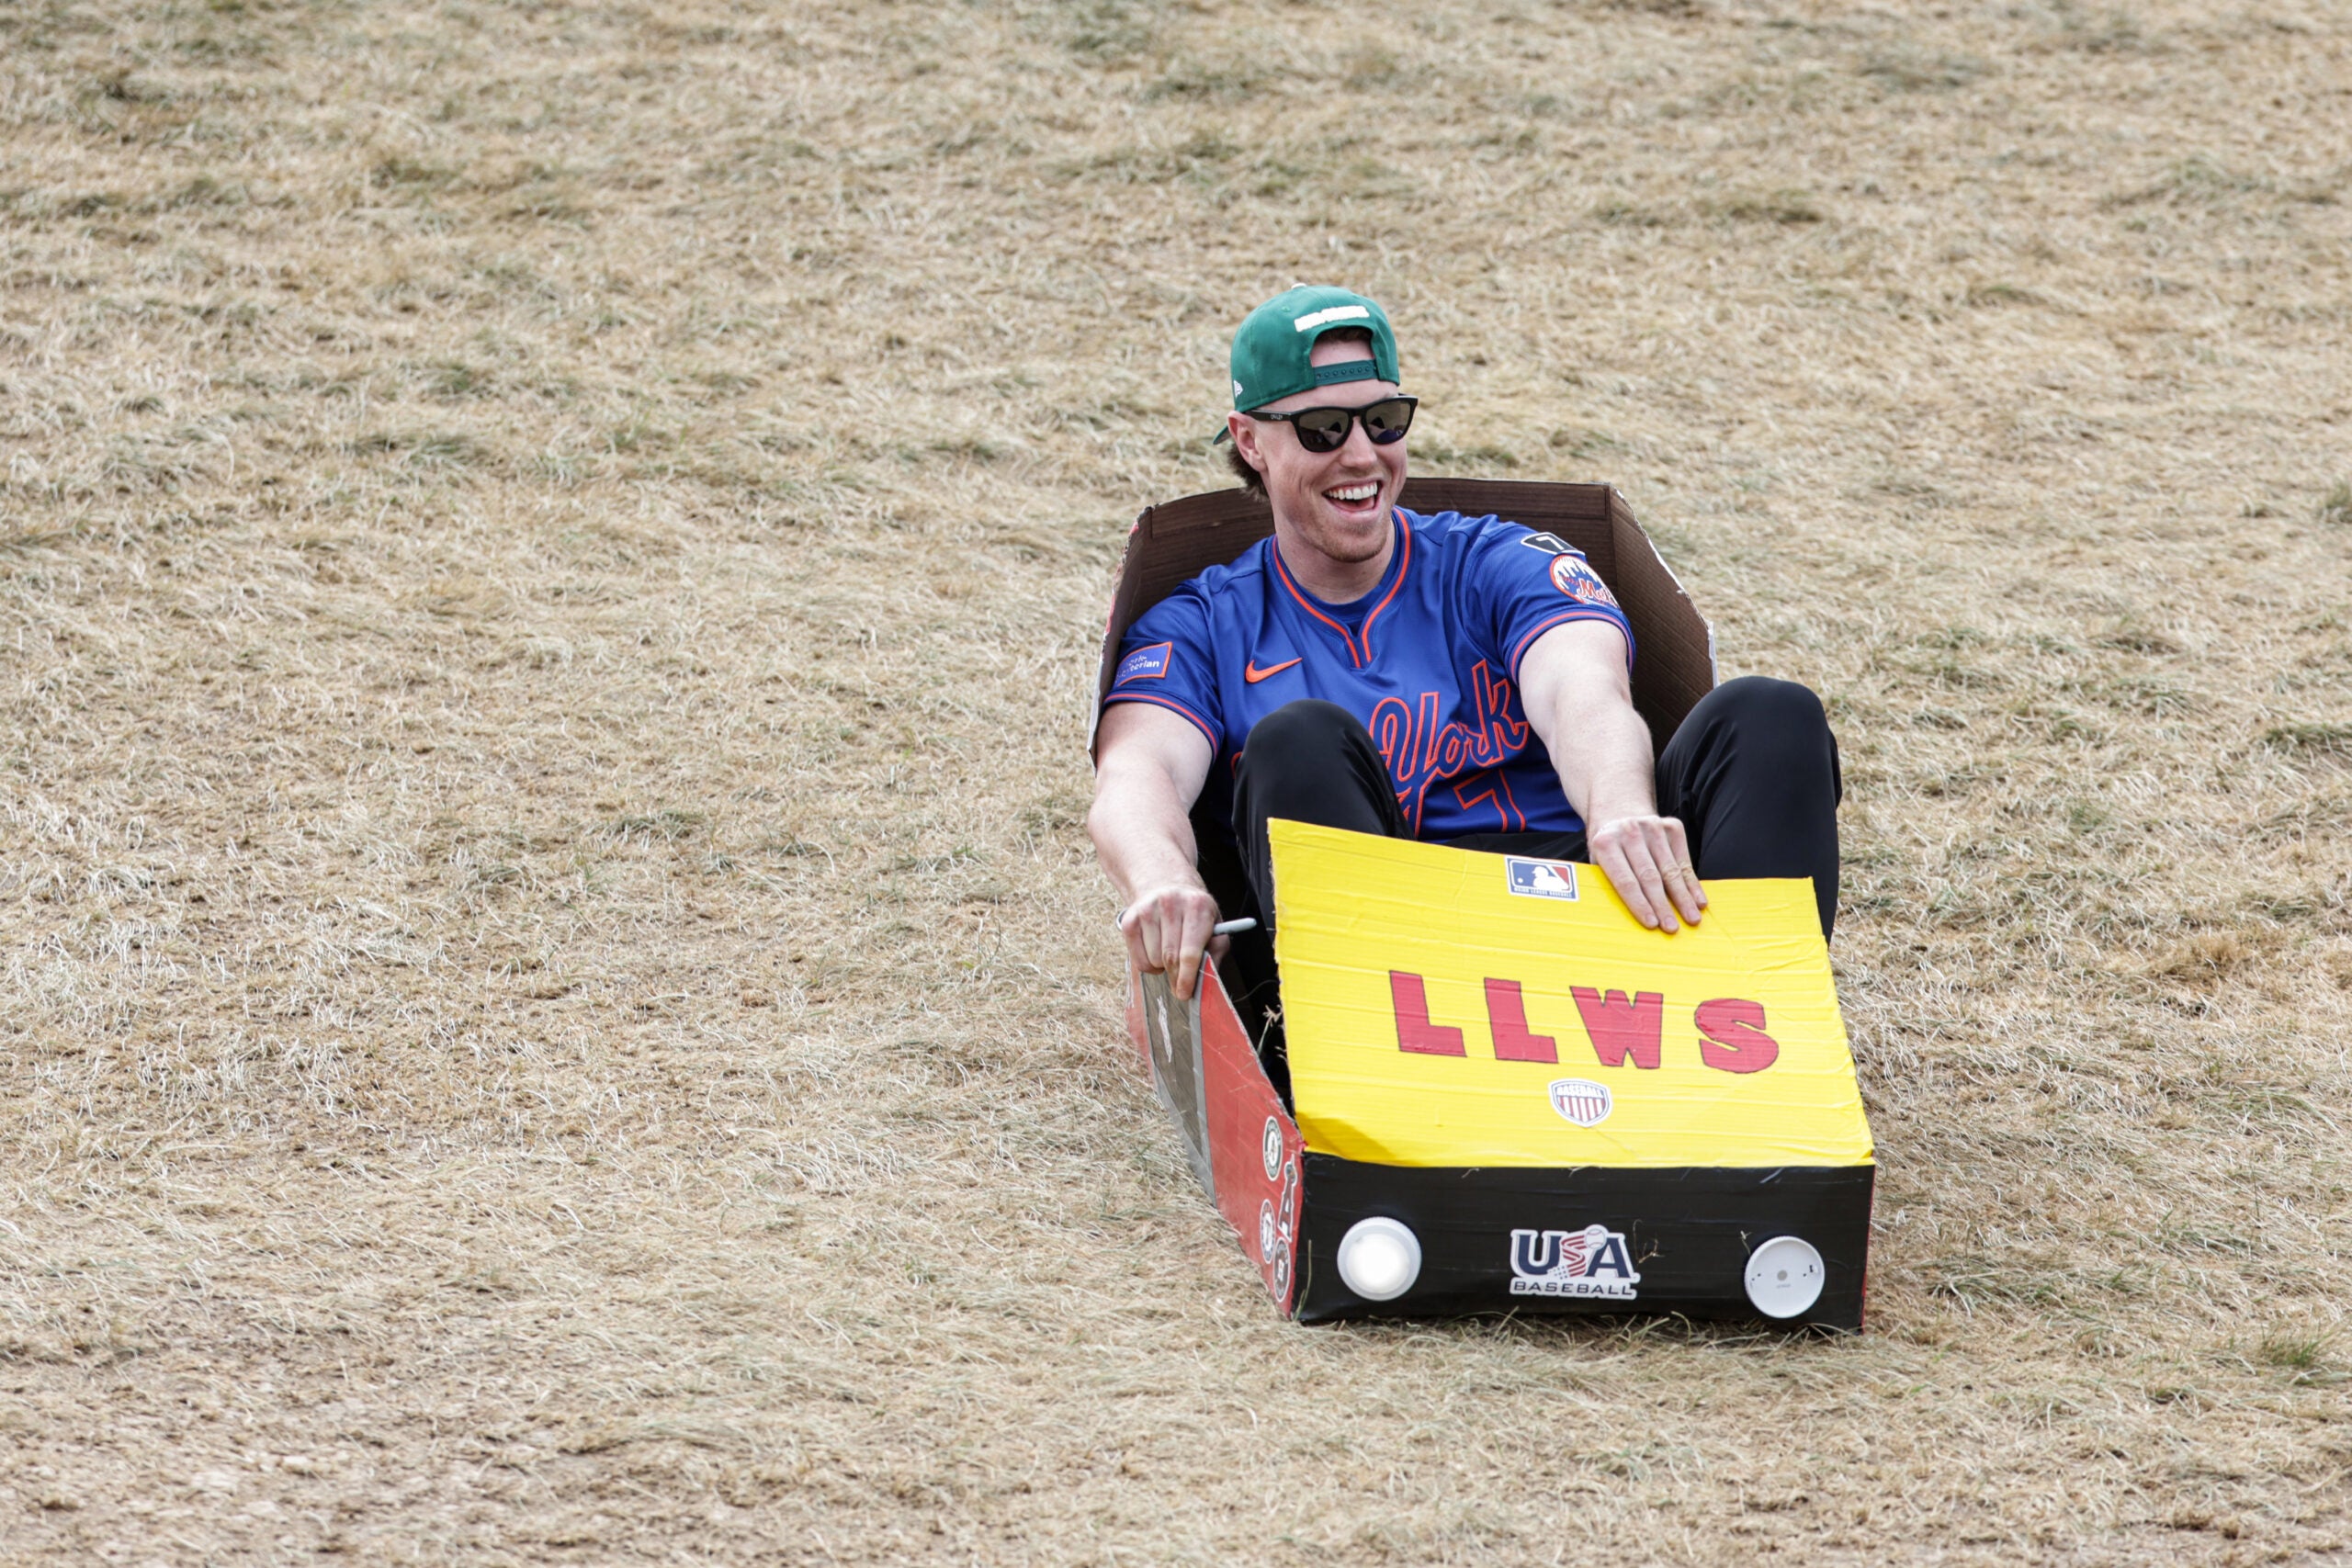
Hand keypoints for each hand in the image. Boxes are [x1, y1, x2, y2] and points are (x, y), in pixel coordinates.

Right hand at [1116, 883, 1225, 1000]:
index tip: (1185, 993)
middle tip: (1180, 982)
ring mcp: (1147, 910)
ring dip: (1163, 968)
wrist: (1166, 886)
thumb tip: (1205, 980)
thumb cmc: (1194, 913)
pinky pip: (1138, 959)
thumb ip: (1214, 952)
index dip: (1187, 978)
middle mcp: (1170, 903)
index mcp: (1197, 906)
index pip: (1190, 952)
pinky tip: (1156, 951)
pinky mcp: (1130, 919)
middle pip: (1170, 958)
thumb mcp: (1214, 926)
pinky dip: (1149, 965)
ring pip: (1153, 960)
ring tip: (1169, 954)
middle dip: (1176, 976)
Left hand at [1588, 814, 1705, 932]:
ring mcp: (1652, 826)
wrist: (1621, 813)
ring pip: (1671, 870)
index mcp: (1605, 844)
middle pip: (1649, 876)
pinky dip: (1692, 883)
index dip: (1639, 904)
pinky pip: (1684, 860)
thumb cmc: (1610, 849)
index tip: (1651, 924)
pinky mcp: (1672, 826)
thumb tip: (1621, 919)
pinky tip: (1699, 901)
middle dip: (1662, 905)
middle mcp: (1629, 831)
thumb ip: (1607, 884)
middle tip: (1672, 928)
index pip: (1625, 880)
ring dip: (1683, 897)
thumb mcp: (1597, 863)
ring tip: (1692, 919)